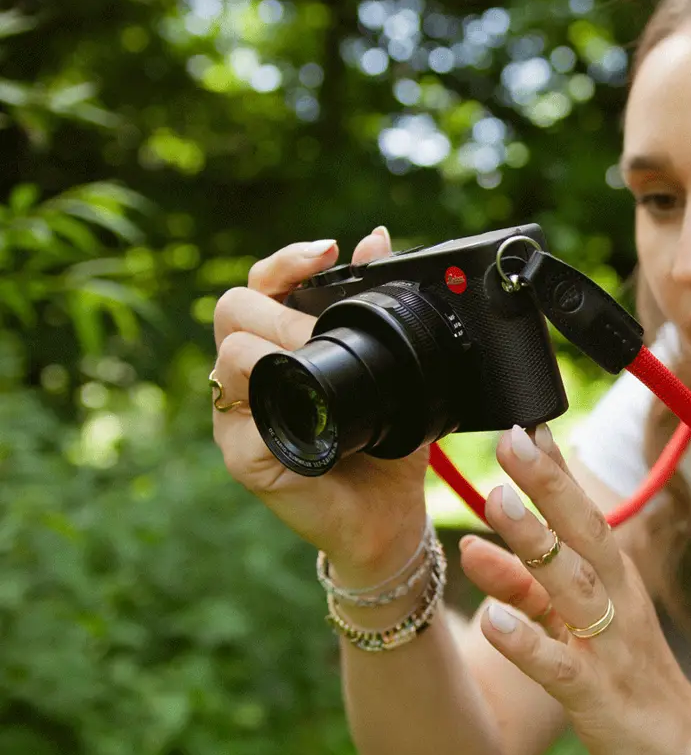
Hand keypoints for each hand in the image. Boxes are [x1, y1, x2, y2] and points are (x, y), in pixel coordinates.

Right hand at [210, 226, 428, 581]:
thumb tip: (376, 237)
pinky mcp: (246, 458)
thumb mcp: (395, 369)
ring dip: (276, 348)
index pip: (260, 287)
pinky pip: (242, 421)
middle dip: (279, 305)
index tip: (327, 250)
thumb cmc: (386, 443)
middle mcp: (248, 378)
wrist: (392, 517)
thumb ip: (380, 306)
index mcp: (278, 348)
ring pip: (230, 357)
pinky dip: (278, 408)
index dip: (285, 262)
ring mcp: (239, 418)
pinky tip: (316, 407)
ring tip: (320, 357)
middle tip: (321, 323)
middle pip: (233, 310)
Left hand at [458, 424, 690, 754]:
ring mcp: (609, 647)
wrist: (681, 752)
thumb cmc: (626, 679)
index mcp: (613, 579)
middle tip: (511, 440)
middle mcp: (616, 602)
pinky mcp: (597, 695)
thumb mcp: (572, 624)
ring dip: (534, 545)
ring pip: (571, 587)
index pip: (582, 514)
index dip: (553, 471)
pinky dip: (527, 642)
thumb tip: (472, 544)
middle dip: (547, 485)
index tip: (524, 424)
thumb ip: (522, 585)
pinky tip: (492, 621)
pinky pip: (559, 665)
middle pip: (583, 533)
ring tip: (496, 504)